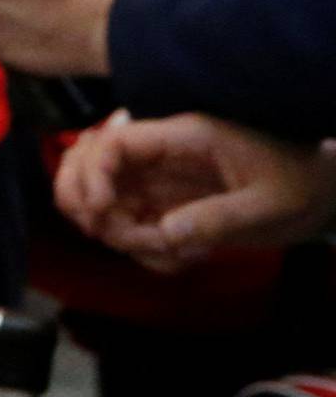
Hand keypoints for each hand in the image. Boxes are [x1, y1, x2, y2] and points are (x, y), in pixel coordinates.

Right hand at [56, 109, 335, 270]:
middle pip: (87, 160)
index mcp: (185, 137)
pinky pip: (130, 221)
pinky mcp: (167, 203)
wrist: (322, 188)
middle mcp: (162, 154)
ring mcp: (161, 179)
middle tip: (112, 235)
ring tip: (164, 253)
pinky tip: (179, 259)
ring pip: (103, 195)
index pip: (113, 142)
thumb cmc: (302, 183)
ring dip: (118, 232)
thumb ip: (218, 217)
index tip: (101, 214)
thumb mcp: (270, 204)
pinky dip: (141, 247)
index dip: (91, 175)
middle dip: (84, 200)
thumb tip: (164, 233)